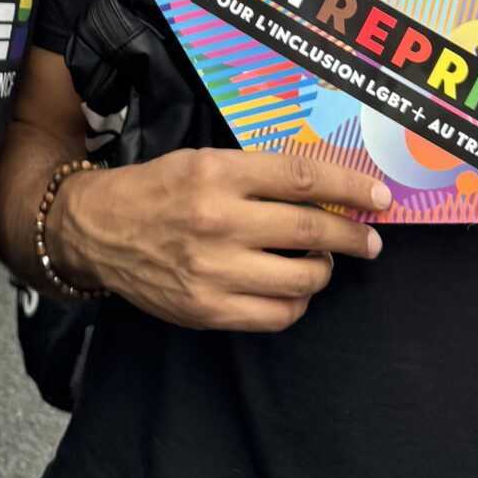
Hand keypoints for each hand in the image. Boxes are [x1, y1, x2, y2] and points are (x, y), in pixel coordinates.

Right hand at [53, 148, 387, 330]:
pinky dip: (296, 303)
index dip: (350, 187)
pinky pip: (278, 316)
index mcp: (218, 173)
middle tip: (370, 239)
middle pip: (312, 232)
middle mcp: (218, 221)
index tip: (379, 197)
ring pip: (302, 280)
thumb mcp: (204, 161)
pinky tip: (290, 289)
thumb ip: (258, 174)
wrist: (98, 230)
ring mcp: (213, 270)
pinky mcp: (208, 310)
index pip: (303, 178)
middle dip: (353, 237)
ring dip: (323, 271)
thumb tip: (326, 190)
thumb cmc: (160, 190)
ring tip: (318, 262)